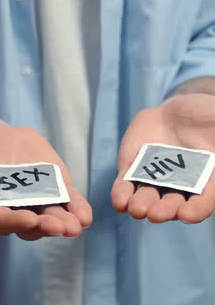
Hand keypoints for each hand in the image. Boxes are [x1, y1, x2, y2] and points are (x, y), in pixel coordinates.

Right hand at [0, 118, 91, 240]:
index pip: (0, 220)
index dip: (14, 222)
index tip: (29, 220)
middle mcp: (12, 208)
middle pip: (29, 224)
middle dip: (44, 226)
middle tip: (59, 227)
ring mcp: (35, 199)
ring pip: (51, 216)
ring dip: (64, 223)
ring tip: (76, 225)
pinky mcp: (54, 187)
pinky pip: (67, 201)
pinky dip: (77, 209)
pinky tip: (85, 216)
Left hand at [112, 94, 214, 222]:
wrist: (178, 110)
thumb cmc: (208, 117)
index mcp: (207, 178)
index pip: (203, 201)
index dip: (196, 210)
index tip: (187, 215)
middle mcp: (181, 185)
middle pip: (172, 204)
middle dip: (164, 210)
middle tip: (156, 215)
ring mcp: (156, 178)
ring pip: (147, 197)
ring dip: (141, 206)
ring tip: (138, 210)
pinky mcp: (133, 169)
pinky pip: (125, 185)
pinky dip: (121, 194)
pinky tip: (120, 203)